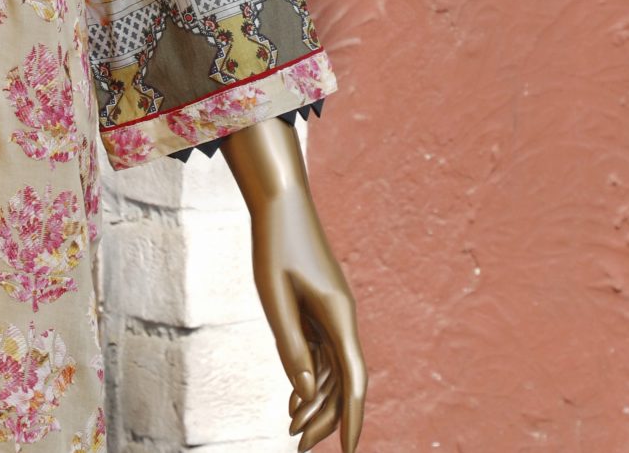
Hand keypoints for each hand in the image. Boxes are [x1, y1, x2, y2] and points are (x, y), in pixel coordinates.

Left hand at [219, 118, 366, 452]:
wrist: (280, 201)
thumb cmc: (275, 245)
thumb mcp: (275, 299)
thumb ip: (292, 347)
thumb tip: (305, 393)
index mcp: (339, 316)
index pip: (353, 380)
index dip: (352, 419)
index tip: (349, 452)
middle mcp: (342, 318)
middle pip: (342, 381)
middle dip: (325, 418)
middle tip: (298, 447)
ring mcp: (333, 313)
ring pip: (331, 368)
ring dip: (314, 400)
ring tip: (291, 430)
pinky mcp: (321, 307)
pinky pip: (322, 351)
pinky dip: (310, 376)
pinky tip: (294, 398)